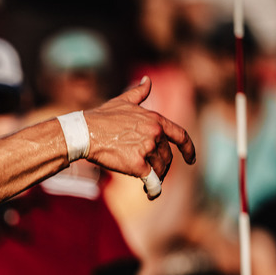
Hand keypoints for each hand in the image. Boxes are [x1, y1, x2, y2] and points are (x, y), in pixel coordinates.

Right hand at [83, 76, 195, 197]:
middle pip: (167, 156)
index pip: (180, 135)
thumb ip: (140, 92)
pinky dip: (153, 189)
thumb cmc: (101, 117)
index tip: (191, 159)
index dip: (188, 149)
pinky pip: (151, 181)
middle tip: (152, 172)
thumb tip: (147, 80)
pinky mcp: (137, 165)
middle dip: (162, 165)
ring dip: (155, 176)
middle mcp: (155, 134)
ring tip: (145, 179)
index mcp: (155, 120)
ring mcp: (147, 149)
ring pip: (160, 168)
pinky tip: (151, 194)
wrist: (85, 132)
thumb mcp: (123, 101)